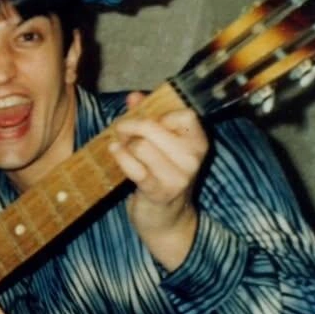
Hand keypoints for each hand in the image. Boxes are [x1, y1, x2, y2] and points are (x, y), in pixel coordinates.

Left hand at [110, 92, 208, 269]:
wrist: (166, 218)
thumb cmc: (162, 173)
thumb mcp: (161, 144)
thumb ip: (148, 116)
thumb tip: (134, 96)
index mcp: (198, 143)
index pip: (184, 115)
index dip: (160, 114)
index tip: (148, 121)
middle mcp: (193, 159)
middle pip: (153, 127)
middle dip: (131, 125)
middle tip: (121, 129)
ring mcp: (177, 177)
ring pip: (140, 146)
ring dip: (124, 143)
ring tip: (122, 146)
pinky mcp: (158, 190)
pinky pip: (132, 166)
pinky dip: (120, 156)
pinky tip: (116, 152)